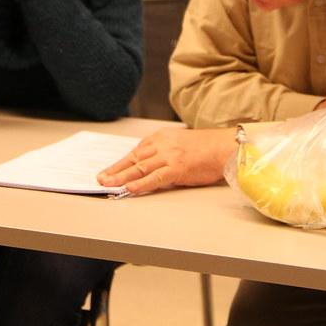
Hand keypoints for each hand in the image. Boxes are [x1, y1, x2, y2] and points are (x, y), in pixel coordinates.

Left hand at [97, 127, 237, 194]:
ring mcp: (169, 156)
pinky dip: (141, 183)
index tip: (109, 170)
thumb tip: (148, 168)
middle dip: (115, 169)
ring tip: (108, 184)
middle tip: (101, 178)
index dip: (121, 162)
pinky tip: (130, 187)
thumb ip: (163, 153)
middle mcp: (162, 144)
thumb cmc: (206, 148)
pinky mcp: (177, 168)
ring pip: (140, 167)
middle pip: (134, 159)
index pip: (136, 151)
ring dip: (122, 176)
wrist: (224, 147)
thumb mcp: (179, 144)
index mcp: (162, 137)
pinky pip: (155, 177)